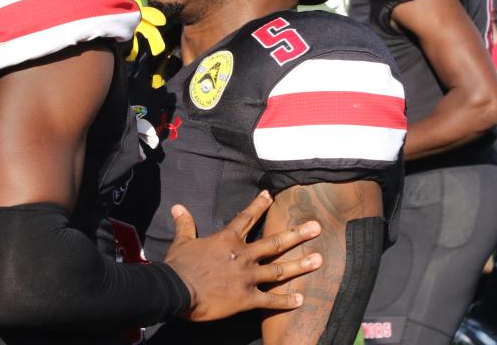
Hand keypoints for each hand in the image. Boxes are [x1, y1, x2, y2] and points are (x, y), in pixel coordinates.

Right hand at [164, 191, 322, 321]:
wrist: (177, 290)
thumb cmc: (179, 267)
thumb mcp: (181, 242)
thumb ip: (185, 224)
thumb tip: (178, 207)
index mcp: (227, 240)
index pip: (247, 218)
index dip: (259, 205)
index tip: (271, 195)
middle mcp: (243, 255)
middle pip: (275, 242)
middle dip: (297, 234)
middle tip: (317, 227)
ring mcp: (247, 276)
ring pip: (279, 269)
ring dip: (300, 265)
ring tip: (319, 260)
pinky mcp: (247, 298)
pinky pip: (270, 299)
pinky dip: (286, 301)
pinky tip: (300, 300)